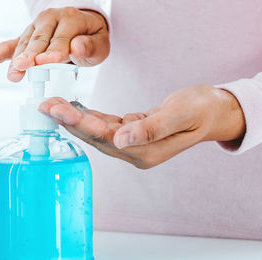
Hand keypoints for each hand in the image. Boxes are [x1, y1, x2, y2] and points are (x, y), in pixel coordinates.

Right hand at [0, 7, 109, 81]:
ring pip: (24, 43)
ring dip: (17, 60)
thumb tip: (77, 47)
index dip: (55, 50)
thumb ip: (91, 47)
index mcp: (71, 18)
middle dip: (31, 54)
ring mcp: (34, 27)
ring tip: (14, 75)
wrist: (82, 30)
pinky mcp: (24, 37)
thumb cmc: (90, 40)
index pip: (62, 36)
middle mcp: (50, 18)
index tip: (48, 62)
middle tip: (25, 66)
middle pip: (40, 39)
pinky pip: (8, 45)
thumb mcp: (100, 44)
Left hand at [39, 85, 245, 168]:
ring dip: (74, 118)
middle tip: (45, 105)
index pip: (105, 138)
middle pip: (95, 137)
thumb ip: (151, 128)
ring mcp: (134, 145)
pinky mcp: (132, 134)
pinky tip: (73, 108)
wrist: (216, 111)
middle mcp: (136, 153)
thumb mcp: (180, 114)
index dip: (79, 124)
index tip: (57, 110)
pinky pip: (105, 125)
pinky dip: (88, 116)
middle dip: (68, 121)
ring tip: (52, 104)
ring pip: (97, 131)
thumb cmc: (202, 110)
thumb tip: (122, 139)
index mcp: (146, 153)